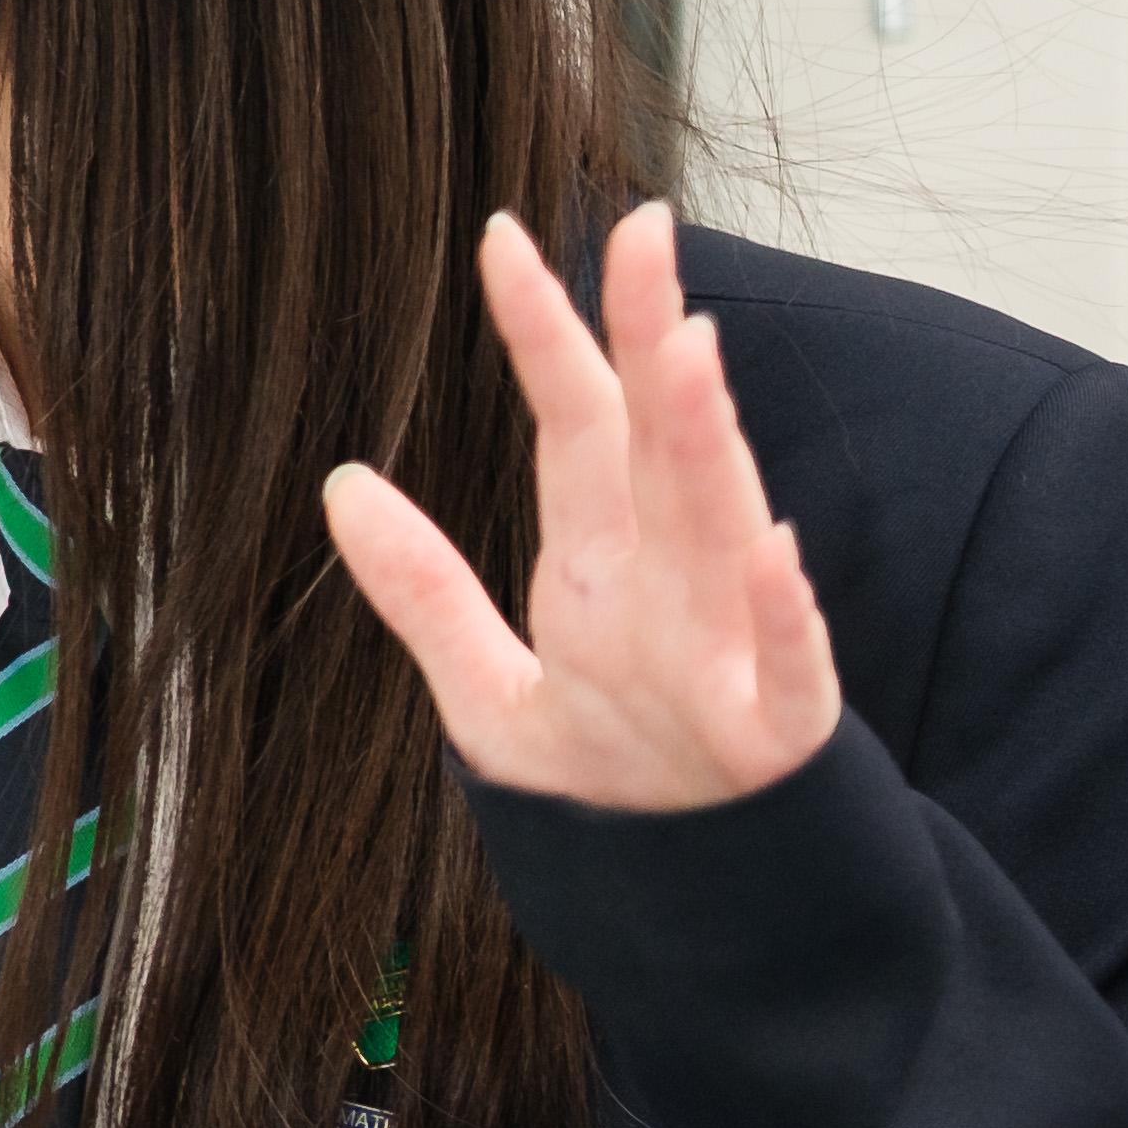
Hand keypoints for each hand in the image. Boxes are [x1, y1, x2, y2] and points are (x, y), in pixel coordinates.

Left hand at [326, 205, 844, 814]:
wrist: (704, 893)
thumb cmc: (611, 777)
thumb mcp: (487, 692)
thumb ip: (423, 590)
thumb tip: (341, 485)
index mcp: (599, 566)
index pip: (574, 423)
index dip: (543, 333)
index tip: (503, 238)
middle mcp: (667, 585)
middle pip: (657, 444)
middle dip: (648, 340)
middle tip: (641, 234)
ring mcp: (727, 648)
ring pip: (721, 526)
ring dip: (707, 443)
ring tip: (686, 351)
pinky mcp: (778, 727)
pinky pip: (787, 664)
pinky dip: (781, 612)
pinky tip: (770, 551)